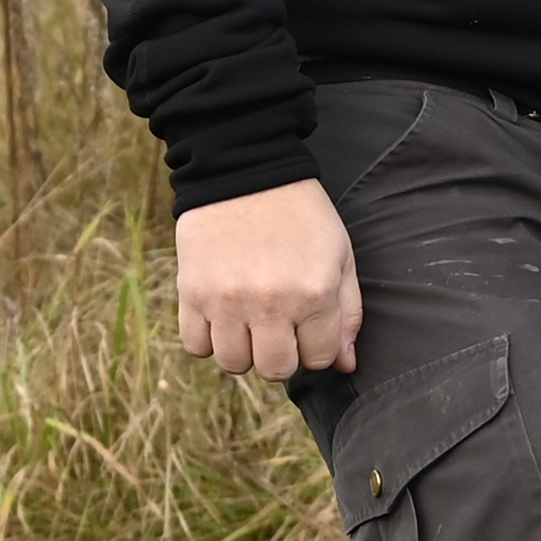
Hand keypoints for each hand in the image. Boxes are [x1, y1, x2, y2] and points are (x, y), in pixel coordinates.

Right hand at [172, 179, 360, 378]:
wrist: (245, 171)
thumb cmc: (301, 215)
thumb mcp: (340, 256)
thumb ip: (347, 313)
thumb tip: (344, 365)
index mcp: (314, 293)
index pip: (318, 359)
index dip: (315, 346)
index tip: (306, 324)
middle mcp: (271, 303)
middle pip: (275, 369)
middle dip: (280, 355)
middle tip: (277, 327)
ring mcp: (228, 301)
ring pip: (234, 363)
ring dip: (243, 350)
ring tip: (247, 321)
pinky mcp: (192, 293)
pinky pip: (196, 346)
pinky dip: (207, 339)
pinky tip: (220, 316)